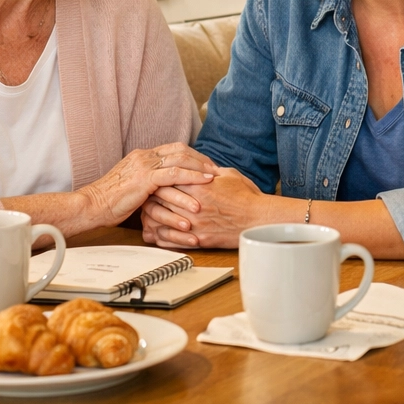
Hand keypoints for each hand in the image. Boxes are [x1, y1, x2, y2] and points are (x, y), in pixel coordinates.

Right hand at [77, 147, 215, 228]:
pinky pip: (175, 174)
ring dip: (201, 168)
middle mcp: (144, 156)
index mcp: (141, 156)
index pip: (173, 149)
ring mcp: (144, 165)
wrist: (91, 206)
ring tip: (216, 176)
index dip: (192, 156)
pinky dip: (193, 176)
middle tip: (216, 169)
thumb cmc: (110, 202)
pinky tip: (205, 182)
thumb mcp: (131, 187)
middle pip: (180, 150)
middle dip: (201, 159)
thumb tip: (163, 188)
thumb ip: (147, 182)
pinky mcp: (145, 178)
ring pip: (181, 160)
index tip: (206, 165)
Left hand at [141, 167, 265, 249]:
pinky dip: (158, 236)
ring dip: (150, 215)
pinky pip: (170, 240)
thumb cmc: (246, 196)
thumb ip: (209, 169)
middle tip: (144, 193)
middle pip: (160, 198)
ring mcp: (195, 225)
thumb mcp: (229, 175)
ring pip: (160, 220)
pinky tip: (154, 231)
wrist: (259, 220)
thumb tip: (198, 164)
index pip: (169, 179)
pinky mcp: (198, 240)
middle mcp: (194, 206)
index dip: (158, 177)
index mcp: (201, 186)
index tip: (154, 177)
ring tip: (146, 212)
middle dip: (149, 194)